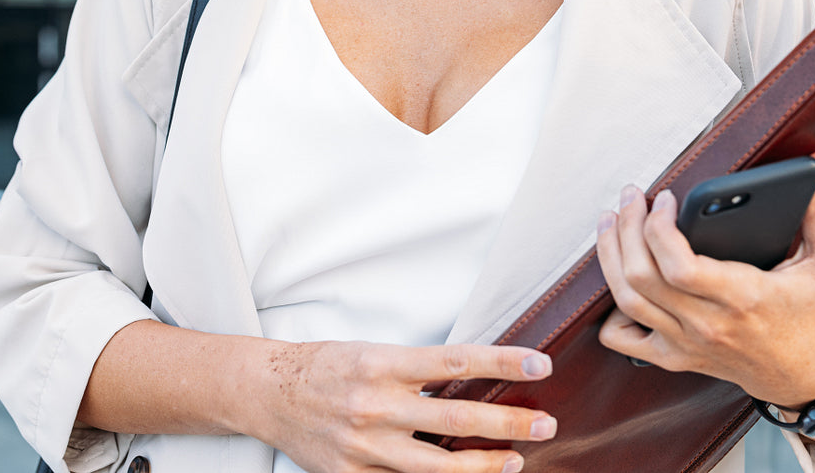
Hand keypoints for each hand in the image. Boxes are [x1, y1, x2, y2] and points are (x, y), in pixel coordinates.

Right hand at [246, 339, 557, 472]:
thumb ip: (419, 371)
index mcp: (384, 362)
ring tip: (514, 461)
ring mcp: (364, 446)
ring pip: (438, 465)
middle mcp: (376, 404)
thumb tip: (476, 381)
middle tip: (545, 424)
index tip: (541, 363)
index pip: (456, 360)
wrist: (269, 392)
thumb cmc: (328, 366)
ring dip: (483, 465)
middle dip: (507, 423)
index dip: (502, 361)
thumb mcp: (374, 352)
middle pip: (456, 416)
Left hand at [593, 152, 814, 408]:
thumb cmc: (811, 313)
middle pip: (641, 276)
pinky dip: (610, 309)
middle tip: (630, 197)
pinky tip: (618, 276)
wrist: (804, 376)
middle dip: (626, 227)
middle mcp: (706, 324)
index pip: (679, 267)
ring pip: (626, 300)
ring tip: (611, 221)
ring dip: (609, 256)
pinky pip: (622, 338)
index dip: (658, 227)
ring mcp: (685, 343)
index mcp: (740, 297)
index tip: (663, 197)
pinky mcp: (673, 356)